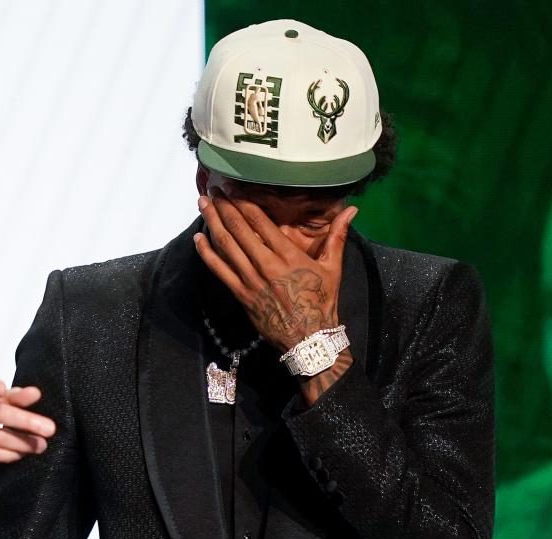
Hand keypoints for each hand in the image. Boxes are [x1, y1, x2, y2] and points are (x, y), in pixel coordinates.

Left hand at [193, 189, 356, 351]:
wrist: (309, 338)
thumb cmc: (321, 302)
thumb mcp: (333, 268)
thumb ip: (337, 236)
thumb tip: (352, 209)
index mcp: (288, 255)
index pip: (260, 221)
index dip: (244, 201)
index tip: (234, 187)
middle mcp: (266, 265)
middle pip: (239, 229)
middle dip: (224, 206)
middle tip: (213, 188)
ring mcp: (251, 280)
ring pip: (226, 246)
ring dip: (212, 222)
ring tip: (203, 203)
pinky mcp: (241, 295)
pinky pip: (219, 270)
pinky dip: (207, 253)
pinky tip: (198, 238)